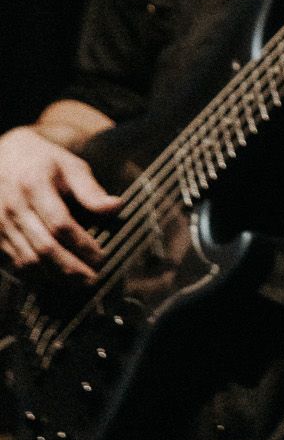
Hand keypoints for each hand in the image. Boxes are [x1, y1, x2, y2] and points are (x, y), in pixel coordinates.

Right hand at [0, 125, 120, 282]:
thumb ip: (91, 191)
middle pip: (44, 247)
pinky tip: (55, 278)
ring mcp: (0, 223)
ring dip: (55, 277)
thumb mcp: (69, 166)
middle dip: (71, 269)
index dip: (83, 245)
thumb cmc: (41, 161)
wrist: (1, 156)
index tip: (102, 257)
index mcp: (35, 184)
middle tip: (94, 280)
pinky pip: (15, 263)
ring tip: (79, 283)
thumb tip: (116, 208)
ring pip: (28, 261)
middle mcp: (14, 206)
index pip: (61, 224)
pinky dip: (37, 275)